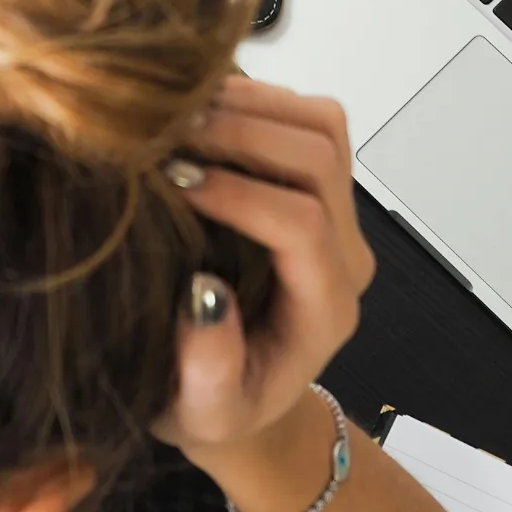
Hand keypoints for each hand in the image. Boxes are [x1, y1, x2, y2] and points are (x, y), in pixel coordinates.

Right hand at [153, 76, 375, 471]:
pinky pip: (305, 118)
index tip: (172, 182)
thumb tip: (203, 295)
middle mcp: (344, 253)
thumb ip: (209, 371)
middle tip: (166, 133)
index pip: (302, 224)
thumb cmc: (216, 408)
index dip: (239, 194)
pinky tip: (194, 111)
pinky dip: (254, 99)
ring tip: (177, 113)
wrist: (240, 395)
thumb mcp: (202, 413)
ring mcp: (337, 213)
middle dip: (243, 133)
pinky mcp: (316, 185)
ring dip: (251, 105)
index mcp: (325, 308)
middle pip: (320, 159)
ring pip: (322, 125)